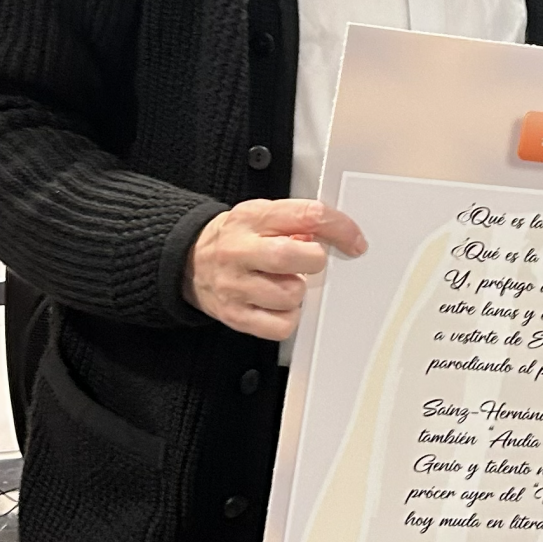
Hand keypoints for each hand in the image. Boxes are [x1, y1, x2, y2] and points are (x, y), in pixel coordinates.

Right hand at [184, 199, 366, 339]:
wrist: (188, 262)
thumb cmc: (235, 238)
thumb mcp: (261, 215)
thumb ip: (295, 222)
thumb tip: (334, 237)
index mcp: (253, 218)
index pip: (307, 215)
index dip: (340, 228)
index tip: (354, 241)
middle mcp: (240, 250)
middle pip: (293, 256)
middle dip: (315, 261)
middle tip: (312, 263)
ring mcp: (236, 286)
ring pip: (290, 296)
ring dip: (299, 292)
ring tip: (286, 283)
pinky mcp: (236, 315)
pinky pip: (281, 326)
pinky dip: (288, 317)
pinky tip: (278, 304)